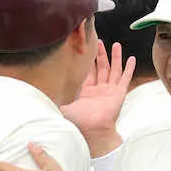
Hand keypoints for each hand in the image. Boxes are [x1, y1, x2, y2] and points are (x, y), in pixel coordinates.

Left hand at [62, 41, 134, 156]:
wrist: (92, 129)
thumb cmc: (78, 121)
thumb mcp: (62, 108)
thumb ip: (54, 101)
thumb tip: (39, 98)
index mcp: (86, 93)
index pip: (87, 73)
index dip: (87, 61)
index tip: (86, 49)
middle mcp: (99, 90)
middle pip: (100, 68)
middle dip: (100, 55)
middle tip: (98, 41)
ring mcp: (110, 91)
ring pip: (113, 69)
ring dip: (115, 57)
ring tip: (116, 44)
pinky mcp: (119, 93)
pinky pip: (125, 78)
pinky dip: (129, 69)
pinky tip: (132, 59)